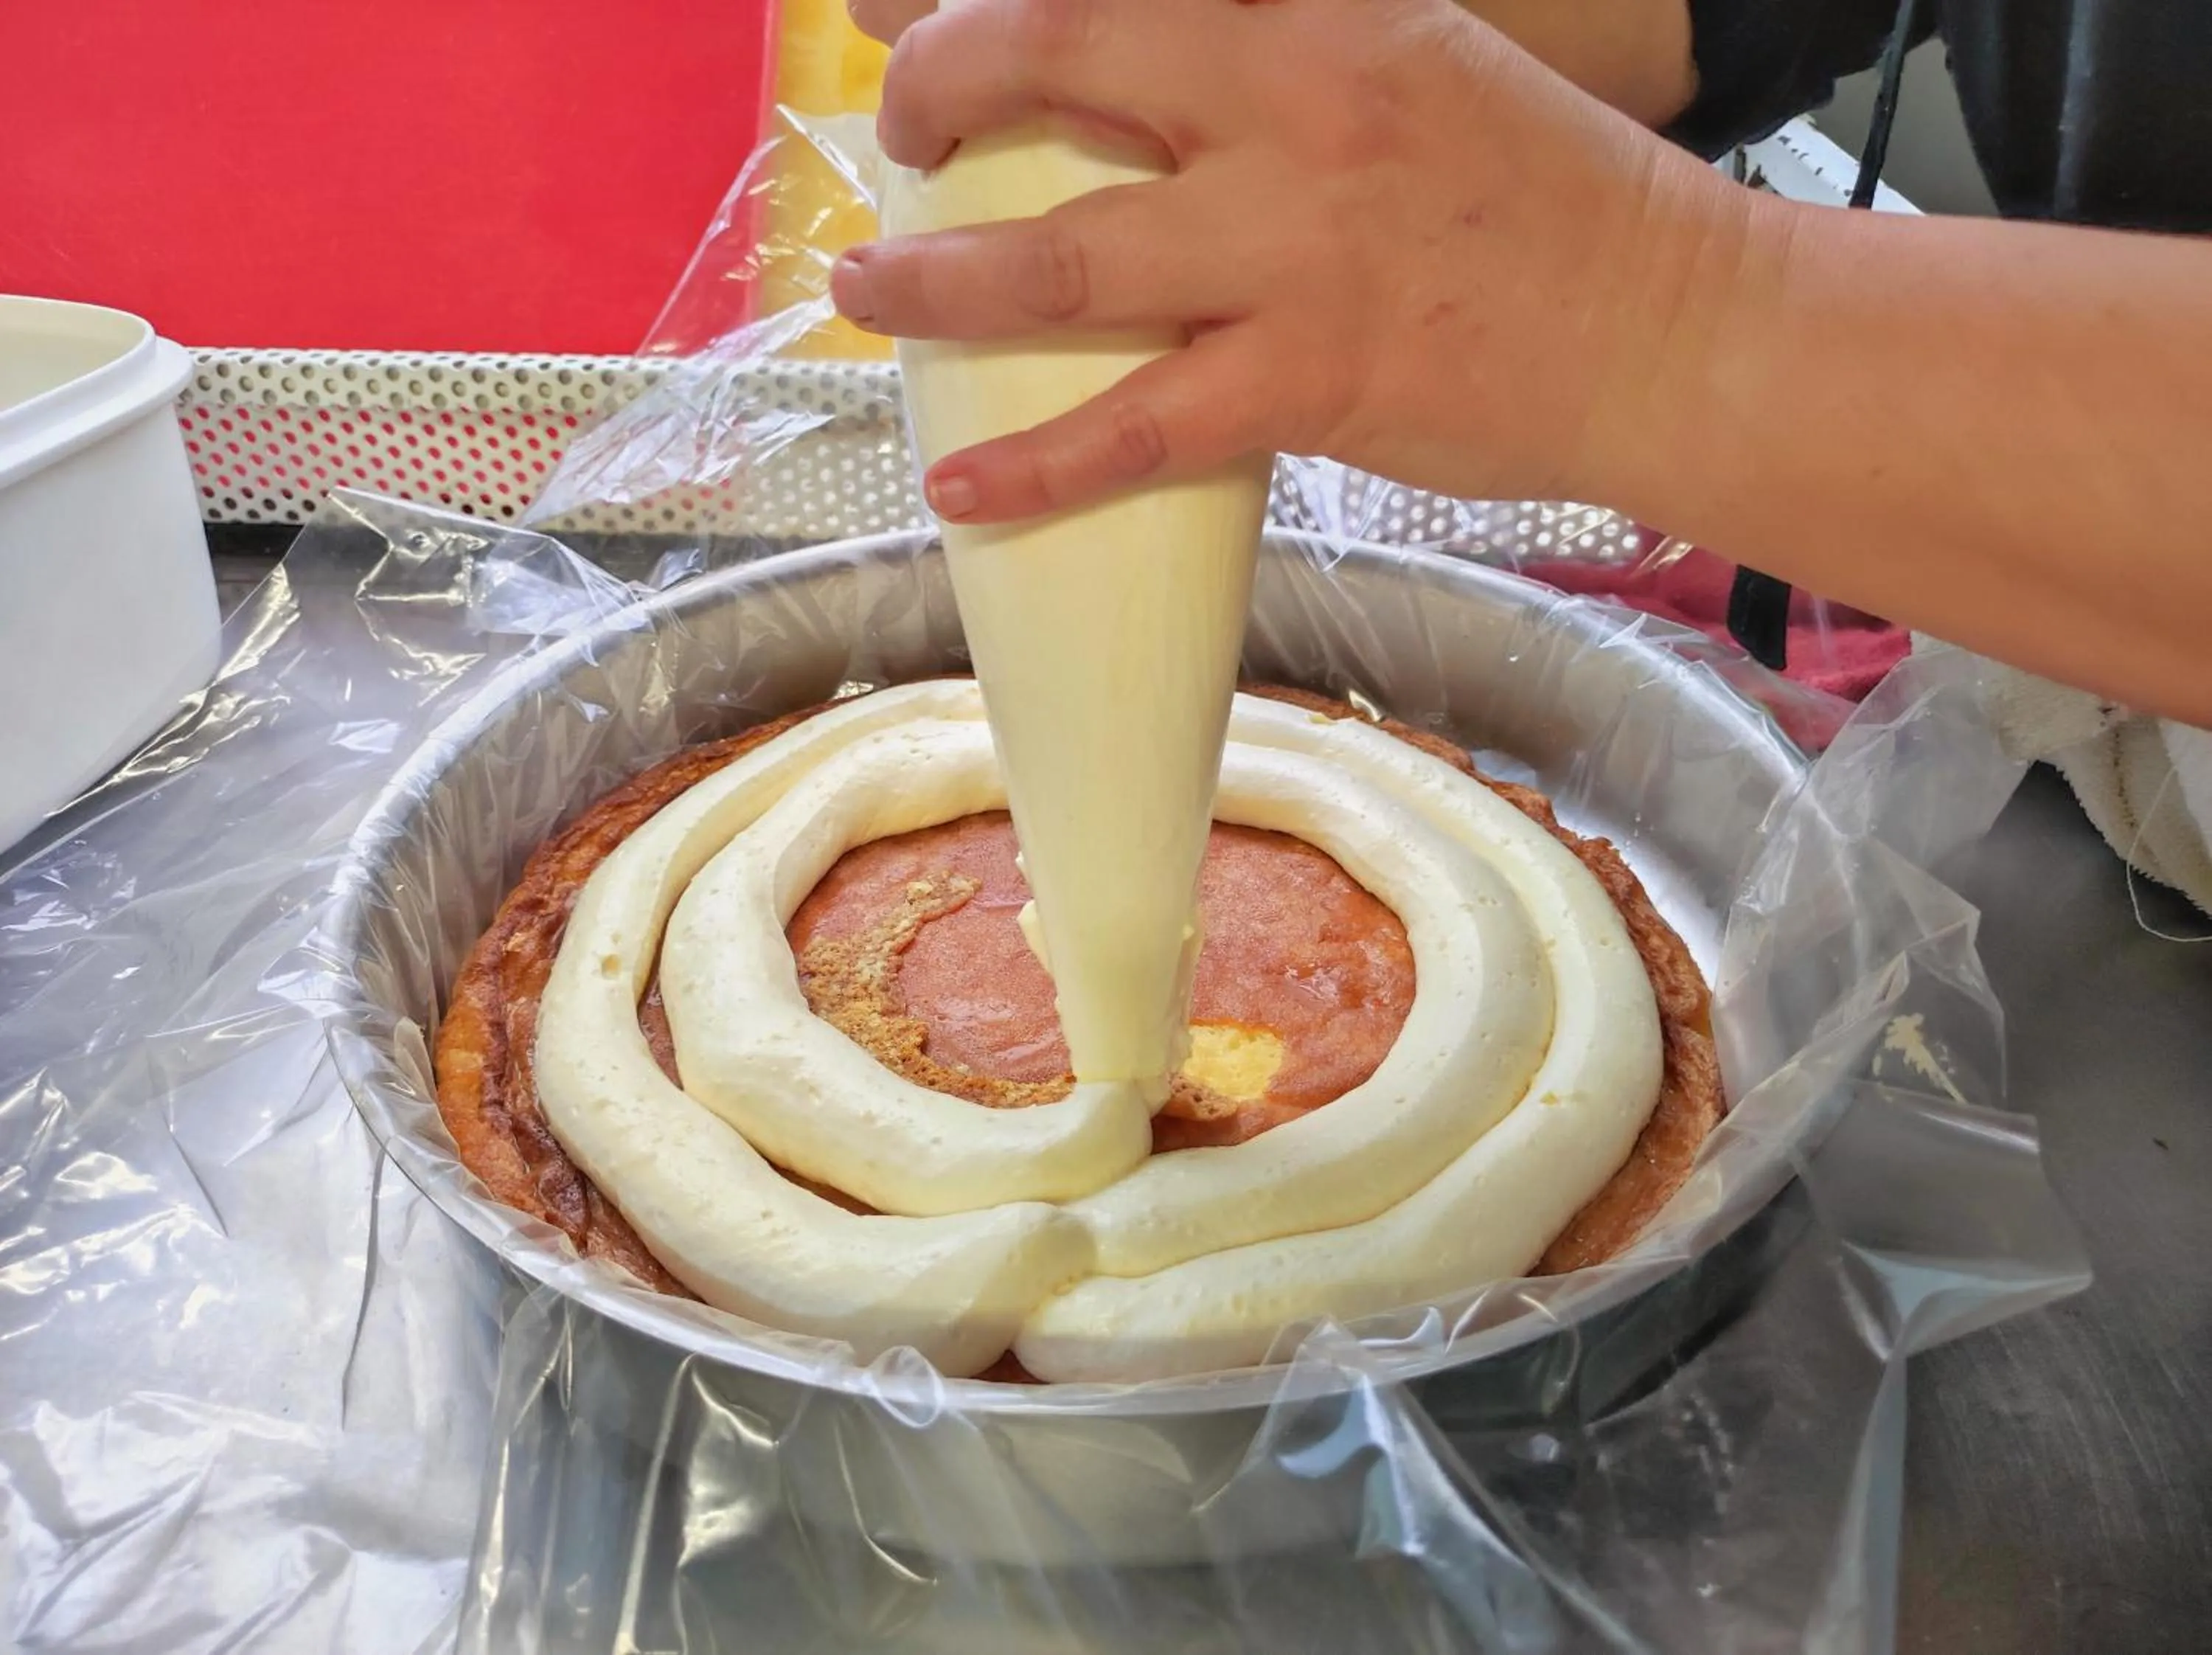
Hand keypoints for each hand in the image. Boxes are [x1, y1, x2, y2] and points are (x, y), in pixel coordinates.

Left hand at [834, 0, 1755, 523]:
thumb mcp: (1417, 70)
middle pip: (1060, 59)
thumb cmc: (1549, 210)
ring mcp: (1300, 247)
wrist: (1674, 326)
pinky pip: (1139, 426)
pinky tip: (962, 485)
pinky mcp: (1316, 377)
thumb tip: (1152, 96)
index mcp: (1320, 18)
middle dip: (941, 88)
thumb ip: (1280, 70)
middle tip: (894, 136)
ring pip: (1068, 260)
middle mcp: (1296, 105)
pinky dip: (1037, 463)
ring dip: (940, 280)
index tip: (901, 10)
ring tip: (868, 291)